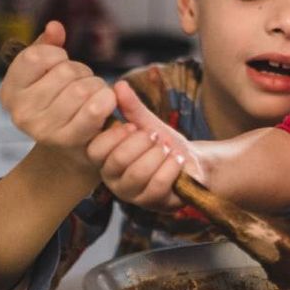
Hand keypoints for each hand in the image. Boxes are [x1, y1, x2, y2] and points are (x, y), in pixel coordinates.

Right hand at [0, 21, 115, 161]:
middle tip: (83, 83)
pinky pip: (94, 110)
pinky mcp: (68, 140)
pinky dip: (106, 100)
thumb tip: (55, 26)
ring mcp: (42, 129)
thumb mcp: (46, 72)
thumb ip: (47, 46)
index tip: (60, 64)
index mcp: (9, 92)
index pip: (36, 56)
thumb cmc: (60, 100)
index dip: (57, 55)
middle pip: (65, 71)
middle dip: (82, 71)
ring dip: (96, 85)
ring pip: (83, 88)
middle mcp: (20, 113)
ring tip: (92, 94)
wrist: (73, 145)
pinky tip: (106, 101)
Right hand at [86, 81, 203, 210]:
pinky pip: (158, 184)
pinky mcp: (152, 203)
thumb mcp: (148, 123)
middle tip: (156, 136)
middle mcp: (113, 179)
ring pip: (138, 173)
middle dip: (142, 142)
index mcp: (106, 159)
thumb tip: (118, 85)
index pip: (95, 150)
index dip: (115, 136)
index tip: (134, 127)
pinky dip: (171, 167)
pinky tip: (177, 161)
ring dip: (159, 155)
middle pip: (117, 161)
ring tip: (168, 149)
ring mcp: (132, 194)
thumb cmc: (165, 143)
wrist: (194, 163)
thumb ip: (132, 108)